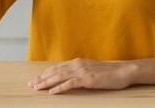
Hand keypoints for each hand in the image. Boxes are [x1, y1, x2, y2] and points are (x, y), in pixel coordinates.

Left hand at [28, 57, 154, 94]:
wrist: (123, 71)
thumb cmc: (109, 72)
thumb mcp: (92, 69)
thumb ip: (80, 71)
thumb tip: (70, 76)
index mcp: (78, 62)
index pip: (58, 67)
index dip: (46, 73)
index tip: (37, 78)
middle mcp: (78, 64)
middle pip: (55, 71)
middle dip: (42, 78)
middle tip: (31, 84)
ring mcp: (82, 71)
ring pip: (59, 77)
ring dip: (46, 83)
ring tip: (37, 88)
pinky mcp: (87, 79)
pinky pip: (70, 84)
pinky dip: (60, 88)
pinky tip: (52, 92)